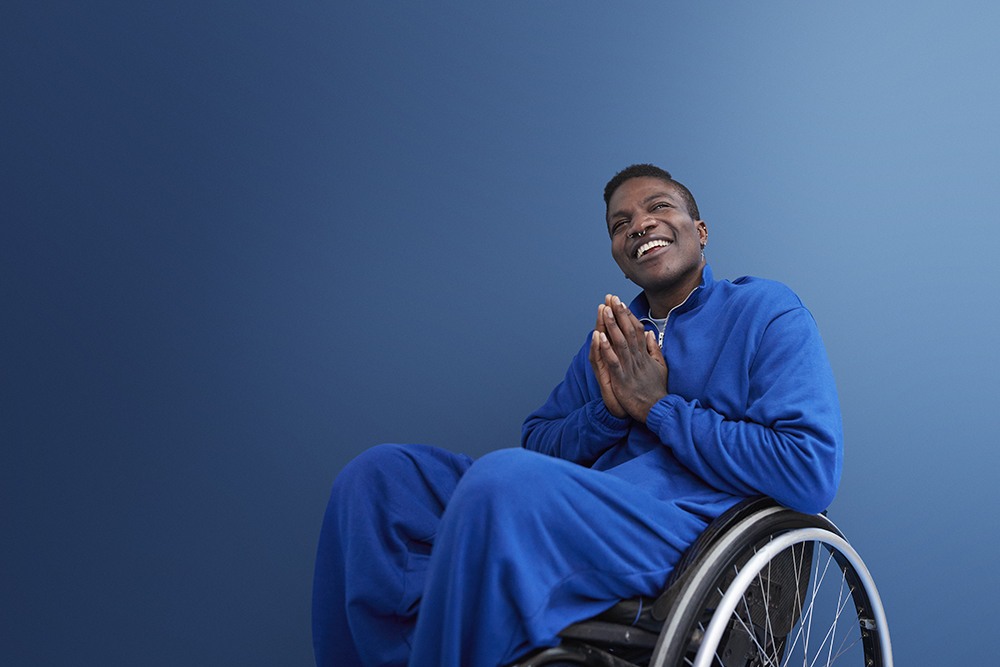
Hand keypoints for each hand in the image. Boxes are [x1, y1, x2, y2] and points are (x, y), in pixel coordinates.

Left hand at [593, 295, 667, 422]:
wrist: (658, 410)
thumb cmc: (657, 390)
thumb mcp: (660, 366)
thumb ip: (654, 349)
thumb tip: (649, 333)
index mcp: (644, 355)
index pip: (636, 330)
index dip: (627, 316)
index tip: (621, 303)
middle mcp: (637, 358)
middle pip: (627, 332)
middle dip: (619, 314)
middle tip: (611, 298)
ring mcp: (630, 368)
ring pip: (620, 342)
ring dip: (612, 325)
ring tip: (605, 310)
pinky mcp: (622, 379)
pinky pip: (613, 361)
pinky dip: (606, 348)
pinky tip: (600, 337)